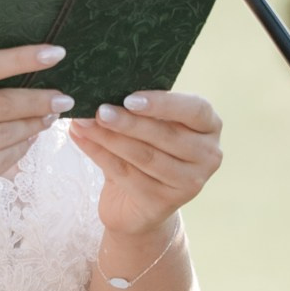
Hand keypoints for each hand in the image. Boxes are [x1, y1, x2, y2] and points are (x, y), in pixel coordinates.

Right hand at [0, 44, 71, 258]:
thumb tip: (20, 72)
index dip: (19, 59)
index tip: (55, 53)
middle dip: (38, 99)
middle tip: (64, 97)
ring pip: (5, 133)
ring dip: (34, 125)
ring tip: (51, 116)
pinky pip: (2, 160)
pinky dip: (21, 148)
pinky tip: (30, 140)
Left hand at [66, 89, 222, 242]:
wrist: (136, 204)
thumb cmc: (146, 150)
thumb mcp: (150, 126)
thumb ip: (137, 108)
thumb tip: (100, 86)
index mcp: (209, 126)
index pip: (195, 110)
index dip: (163, 104)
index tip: (130, 99)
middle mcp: (208, 155)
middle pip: (166, 136)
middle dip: (128, 122)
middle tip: (98, 110)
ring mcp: (189, 183)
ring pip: (144, 156)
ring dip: (109, 138)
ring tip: (83, 122)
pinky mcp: (164, 203)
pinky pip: (126, 175)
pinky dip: (99, 154)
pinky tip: (80, 138)